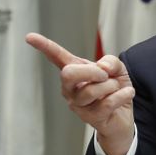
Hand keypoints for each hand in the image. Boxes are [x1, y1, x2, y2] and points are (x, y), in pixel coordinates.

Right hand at [26, 32, 135, 154]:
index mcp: (74, 71)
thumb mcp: (117, 69)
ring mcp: (78, 105)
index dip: (43, 46)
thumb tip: (102, 68)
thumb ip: (110, 61)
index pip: (56, 57)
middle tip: (105, 75)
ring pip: (92, 90)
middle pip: (69, 73)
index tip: (29, 36)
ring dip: (111, 86)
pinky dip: (122, 95)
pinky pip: (108, 102)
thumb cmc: (115, 89)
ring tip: (116, 88)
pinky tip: (126, 94)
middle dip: (92, 71)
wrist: (124, 117)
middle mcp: (70, 88)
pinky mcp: (90, 118)